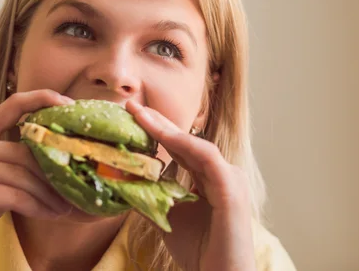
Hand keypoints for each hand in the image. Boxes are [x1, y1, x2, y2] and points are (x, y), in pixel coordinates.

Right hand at [0, 89, 75, 270]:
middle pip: (24, 151)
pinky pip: (16, 196)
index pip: (12, 105)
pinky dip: (38, 207)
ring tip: (65, 206)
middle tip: (74, 186)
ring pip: (23, 175)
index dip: (41, 99)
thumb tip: (60, 156)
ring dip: (49, 194)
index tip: (68, 103)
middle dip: (53, 172)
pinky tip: (51, 214)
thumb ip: (14, 161)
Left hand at [126, 100, 255, 270]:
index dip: (157, 132)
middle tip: (132, 106)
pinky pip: (206, 158)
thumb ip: (154, 195)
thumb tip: (127, 179)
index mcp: (209, 178)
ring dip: (167, 129)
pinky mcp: (231, 188)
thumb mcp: (168, 216)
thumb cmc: (200, 251)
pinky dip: (185, 145)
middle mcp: (221, 173)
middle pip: (186, 142)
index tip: (133, 116)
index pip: (180, 149)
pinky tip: (163, 135)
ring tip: (141, 116)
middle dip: (158, 122)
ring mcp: (229, 178)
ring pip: (194, 145)